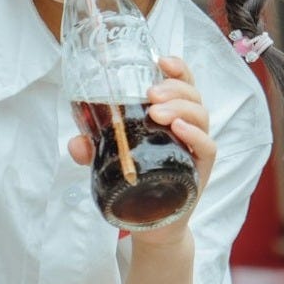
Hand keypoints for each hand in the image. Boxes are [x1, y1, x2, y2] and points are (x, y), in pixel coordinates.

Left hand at [68, 55, 215, 229]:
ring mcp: (195, 148)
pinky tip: (178, 129)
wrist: (151, 224)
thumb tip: (76, 142)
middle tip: (151, 94)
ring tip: (157, 113)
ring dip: (180, 108)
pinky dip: (195, 135)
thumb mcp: (108, 160)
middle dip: (173, 88)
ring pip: (201, 116)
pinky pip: (207, 147)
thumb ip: (91, 148)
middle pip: (192, 95)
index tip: (161, 60)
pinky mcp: (200, 170)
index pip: (182, 84)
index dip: (176, 68)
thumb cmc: (136, 182)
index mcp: (171, 115)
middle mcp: (188, 127)